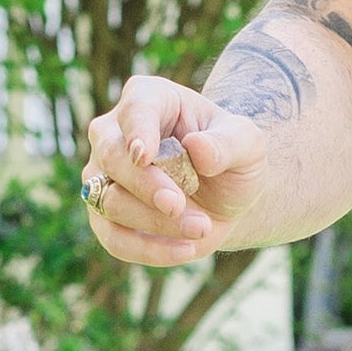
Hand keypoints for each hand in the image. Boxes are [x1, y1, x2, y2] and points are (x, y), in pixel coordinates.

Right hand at [82, 75, 270, 268]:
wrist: (227, 196)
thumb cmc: (231, 157)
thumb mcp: (248, 144)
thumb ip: (229, 143)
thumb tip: (197, 148)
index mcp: (149, 99)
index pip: (135, 108)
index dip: (137, 130)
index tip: (144, 155)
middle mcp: (115, 134)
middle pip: (112, 157)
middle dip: (145, 185)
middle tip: (177, 205)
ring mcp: (103, 176)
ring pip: (111, 201)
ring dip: (156, 221)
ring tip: (202, 227)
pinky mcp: (105, 217)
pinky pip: (114, 238)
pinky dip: (148, 249)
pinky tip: (185, 250)